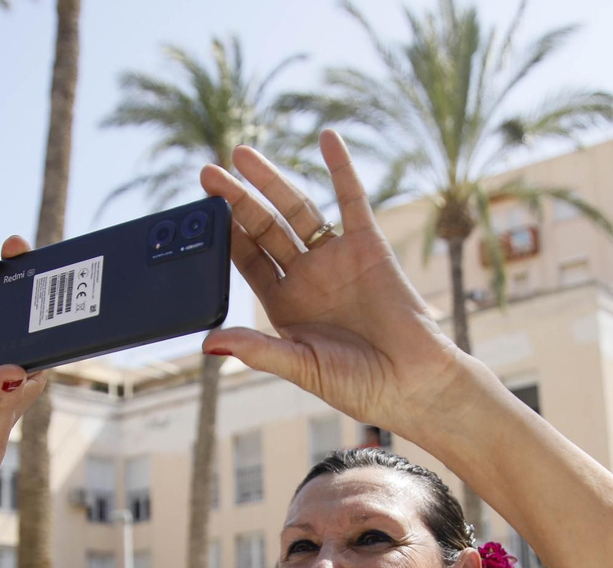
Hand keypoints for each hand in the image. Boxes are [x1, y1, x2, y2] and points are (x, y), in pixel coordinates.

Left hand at [198, 131, 465, 439]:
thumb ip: (257, 350)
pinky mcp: (369, 246)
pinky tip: (326, 138)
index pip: (246, 260)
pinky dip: (340, 168)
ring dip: (272, 181)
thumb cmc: (359, 386)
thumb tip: (207, 343)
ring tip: (242, 155)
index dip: (223, 236)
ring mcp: (337, 258)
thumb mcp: (302, 367)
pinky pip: (352, 200)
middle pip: (264, 229)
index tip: (198, 214)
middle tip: (208, 174)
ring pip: (298, 210)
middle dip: (237, 201)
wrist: (414, 383)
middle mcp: (307, 276)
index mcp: (284, 304)